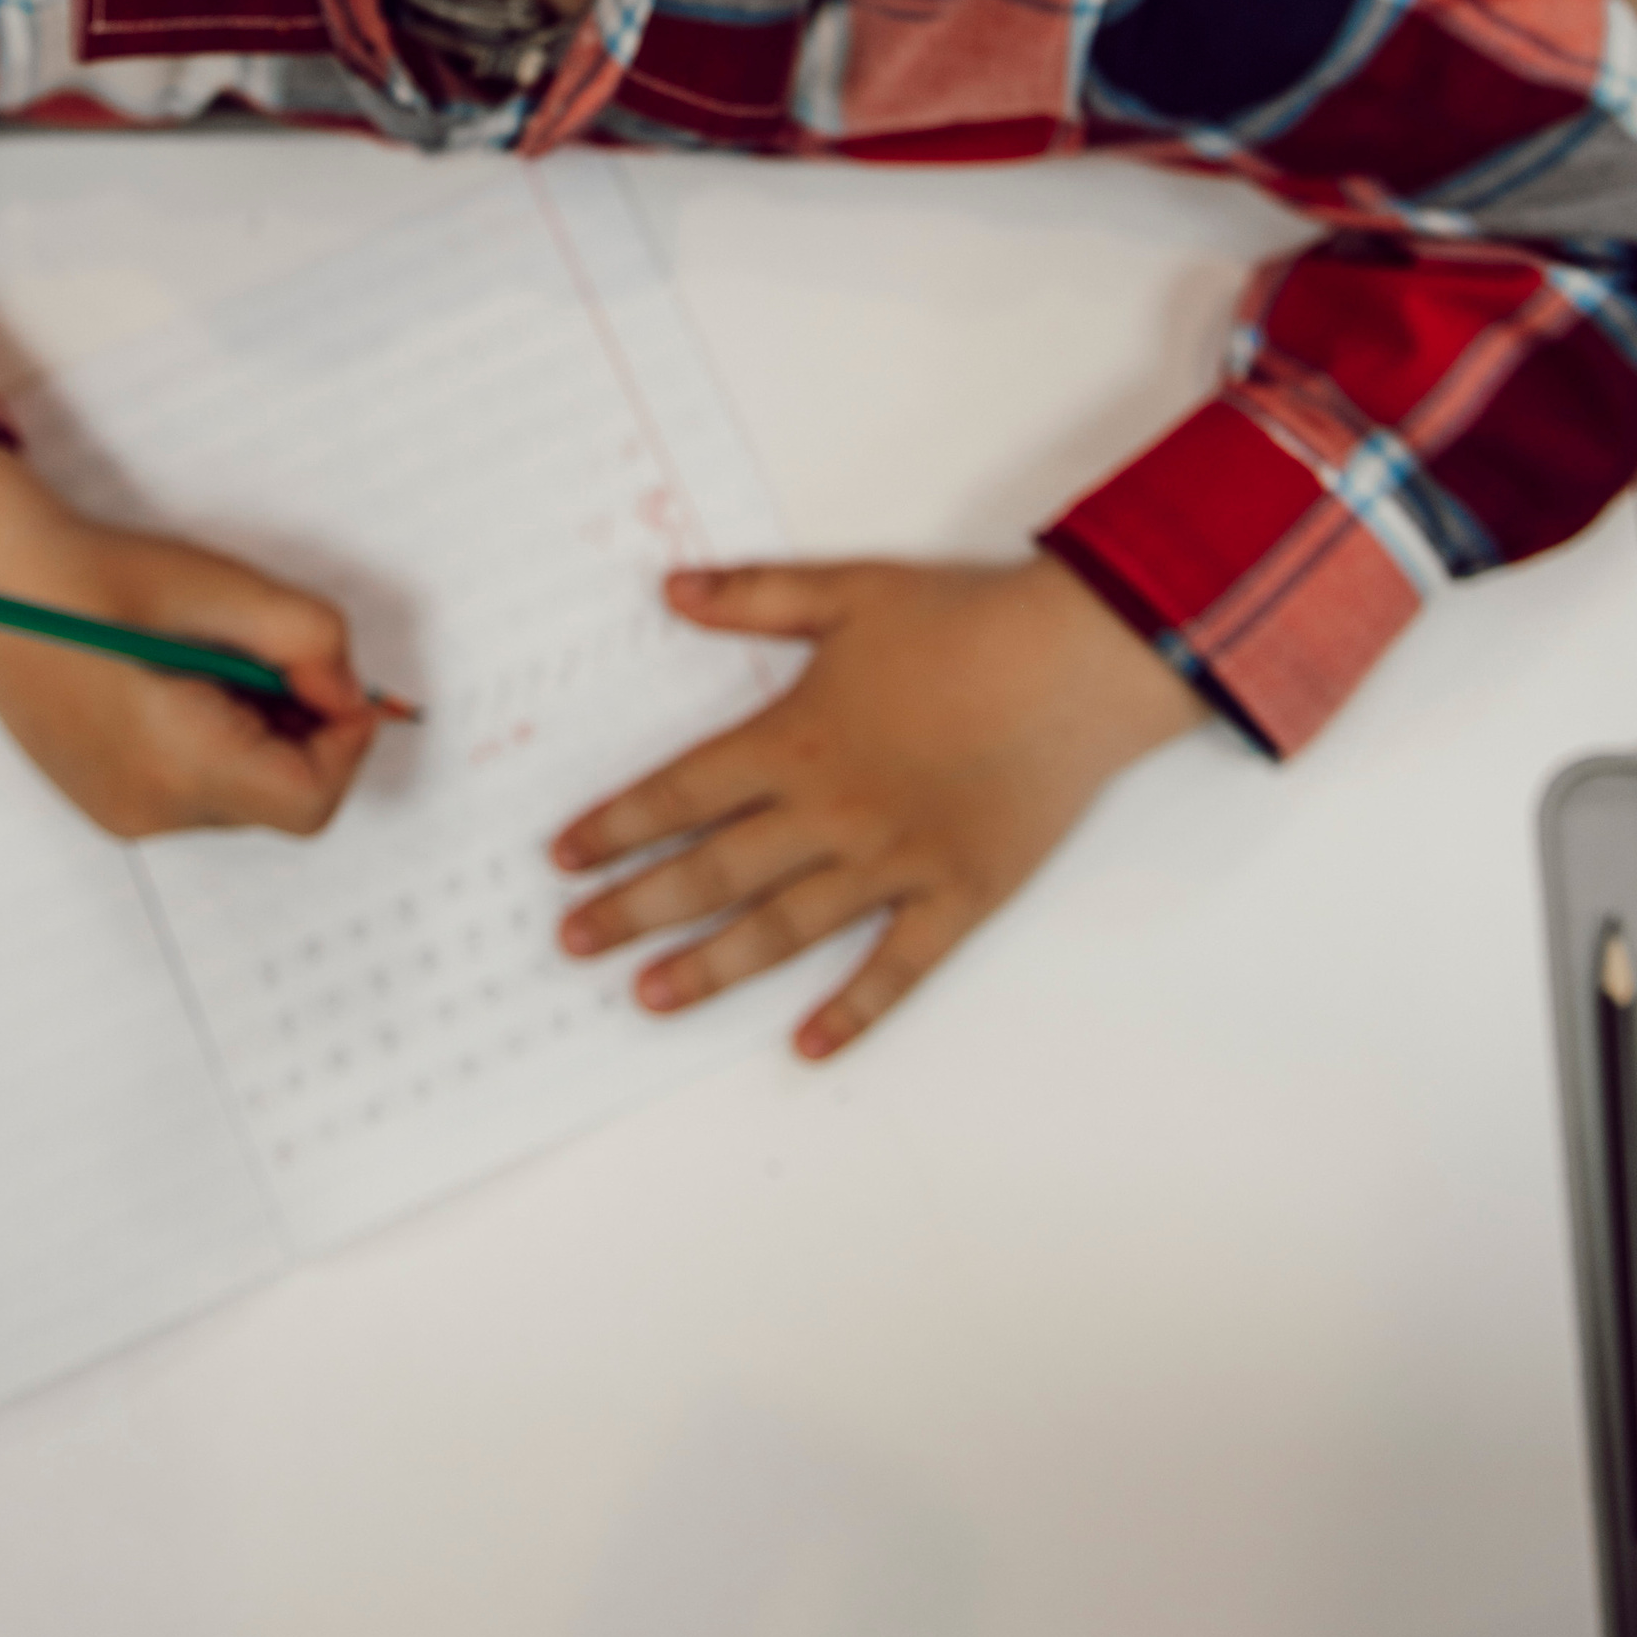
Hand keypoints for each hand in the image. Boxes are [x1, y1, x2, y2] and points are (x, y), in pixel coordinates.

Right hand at [0, 444, 378, 839]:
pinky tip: (186, 680)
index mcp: (178, 764)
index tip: (338, 681)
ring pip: (244, 795)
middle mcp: (151, 810)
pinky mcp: (111, 801)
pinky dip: (222, 742)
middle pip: (280, 800)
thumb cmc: (95, 581)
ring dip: (263, 733)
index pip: (309, 801)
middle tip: (274, 653)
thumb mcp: (224, 589)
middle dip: (303, 728)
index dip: (346, 742)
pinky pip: (200, 790)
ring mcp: (125, 813)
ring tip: (218, 659)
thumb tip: (349, 694)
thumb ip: (311, 640)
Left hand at [551, 553, 1199, 1059]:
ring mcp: (892, 866)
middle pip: (710, 873)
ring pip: (781, 932)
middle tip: (573, 942)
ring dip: (709, 968)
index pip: (679, 795)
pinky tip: (805, 1046)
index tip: (561, 858)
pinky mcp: (957, 897)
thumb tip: (671, 591)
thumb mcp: (848, 590)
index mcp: (794, 742)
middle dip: (633, 909)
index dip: (614, 827)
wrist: (1075, 664)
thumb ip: (754, 595)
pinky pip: (894, 972)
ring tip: (648, 998)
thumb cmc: (964, 621)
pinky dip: (850, 1013)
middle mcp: (829, 815)